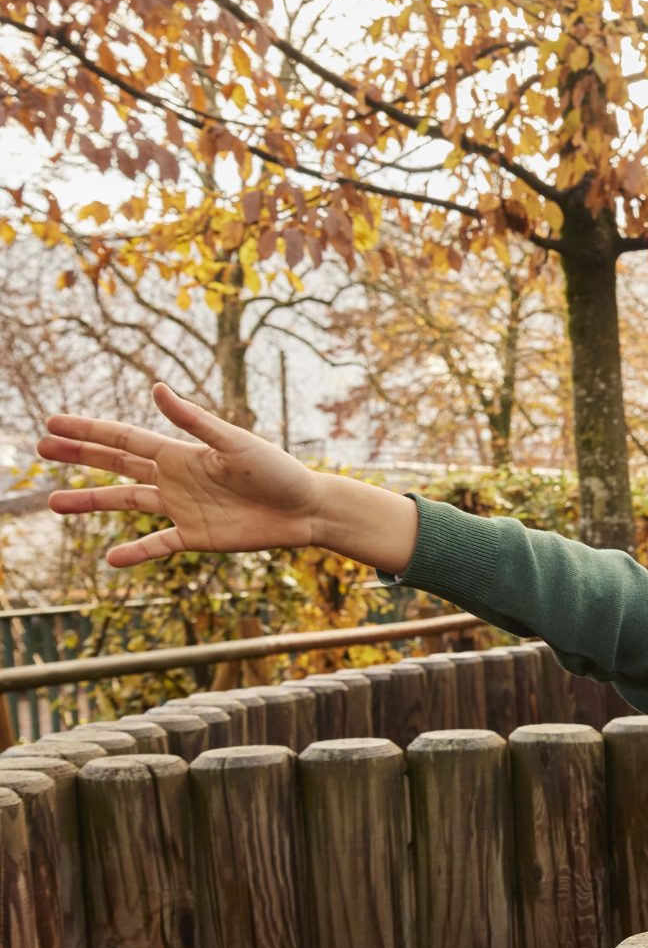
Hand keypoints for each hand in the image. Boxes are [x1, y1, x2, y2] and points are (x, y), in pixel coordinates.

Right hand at [42, 383, 329, 567]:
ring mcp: (183, 508)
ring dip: (91, 502)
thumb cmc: (277, 471)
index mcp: (181, 452)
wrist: (307, 509)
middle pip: (117, 465)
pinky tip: (110, 559)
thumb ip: (194, 422)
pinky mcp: (197, 536)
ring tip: (54, 503)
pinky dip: (135, 552)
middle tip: (40, 449)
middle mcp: (176, 478)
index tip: (52, 423)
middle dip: (80, 457)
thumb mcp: (235, 444)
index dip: (88, 431)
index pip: (124, 439)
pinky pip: (158, 545)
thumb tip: (157, 388)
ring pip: (126, 502)